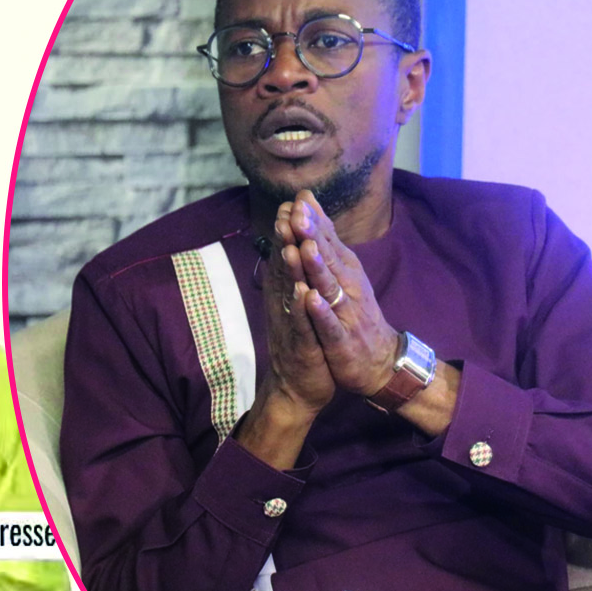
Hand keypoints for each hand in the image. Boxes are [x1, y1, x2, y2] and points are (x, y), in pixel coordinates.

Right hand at [258, 208, 336, 412]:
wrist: (298, 388)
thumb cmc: (302, 343)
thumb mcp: (297, 307)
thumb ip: (292, 277)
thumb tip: (290, 246)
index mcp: (287, 295)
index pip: (286, 257)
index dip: (288, 231)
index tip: (290, 202)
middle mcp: (286, 307)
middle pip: (285, 270)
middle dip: (286, 240)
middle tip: (286, 211)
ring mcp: (292, 327)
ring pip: (292, 295)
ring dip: (291, 271)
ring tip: (292, 245)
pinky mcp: (303, 349)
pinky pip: (304, 327)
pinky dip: (305, 311)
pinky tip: (306, 295)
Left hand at [281, 191, 399, 397]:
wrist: (379, 359)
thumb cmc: (355, 312)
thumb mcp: (343, 274)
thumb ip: (326, 243)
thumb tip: (309, 207)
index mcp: (345, 270)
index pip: (327, 240)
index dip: (312, 221)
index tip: (296, 198)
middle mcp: (347, 286)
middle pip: (327, 258)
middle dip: (311, 235)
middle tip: (297, 213)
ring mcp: (345, 311)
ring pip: (328, 286)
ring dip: (316, 267)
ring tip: (305, 248)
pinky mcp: (341, 338)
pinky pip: (329, 323)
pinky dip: (319, 310)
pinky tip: (310, 298)